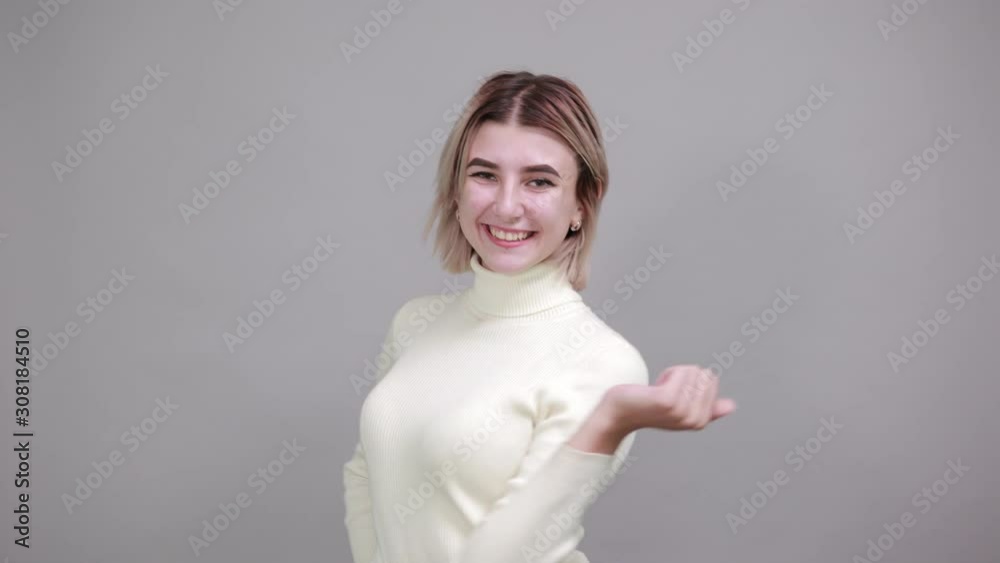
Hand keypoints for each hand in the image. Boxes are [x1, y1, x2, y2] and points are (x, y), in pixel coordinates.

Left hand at [605, 365, 736, 432]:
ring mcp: (681, 411)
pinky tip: (655, 387)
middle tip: (664, 391)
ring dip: (673, 374)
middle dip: (684, 376)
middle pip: (704, 375)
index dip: (692, 380)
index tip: (675, 392)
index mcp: (700, 421)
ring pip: (692, 371)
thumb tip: (731, 406)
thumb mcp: (681, 408)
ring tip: (657, 390)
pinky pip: (682, 371)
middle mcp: (693, 419)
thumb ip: (707, 407)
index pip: (711, 381)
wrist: (619, 413)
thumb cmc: (648, 408)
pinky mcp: (668, 401)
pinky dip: (669, 373)